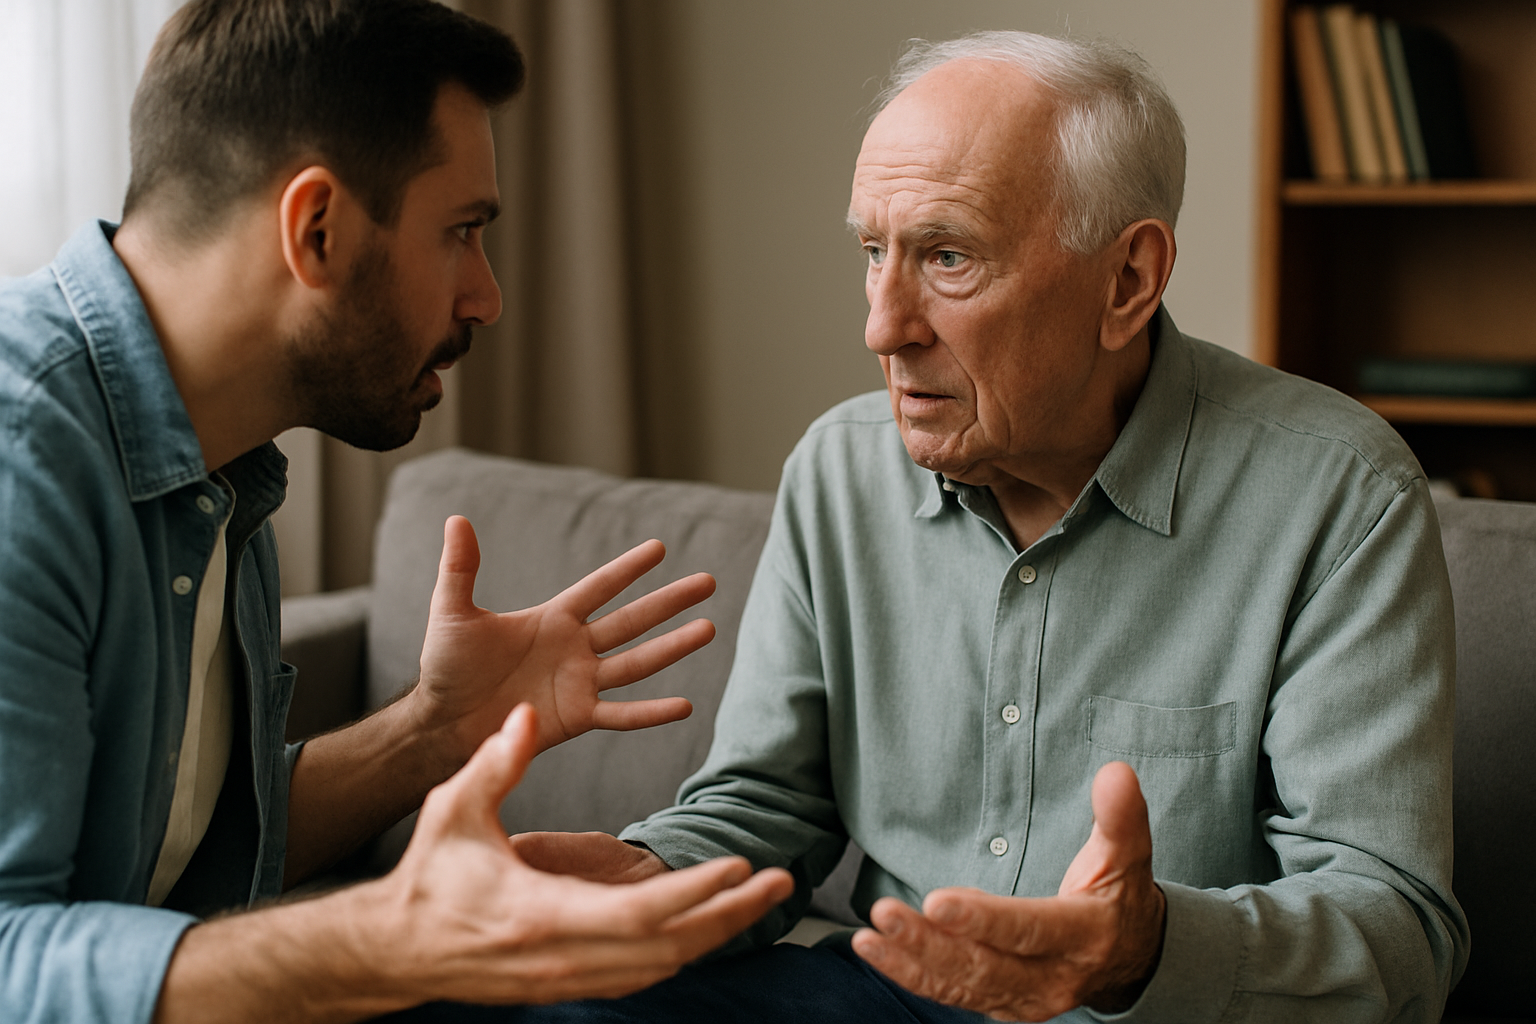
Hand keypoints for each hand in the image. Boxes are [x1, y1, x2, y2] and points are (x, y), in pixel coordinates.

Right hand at [367, 704, 794, 1006]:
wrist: (397, 950)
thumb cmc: (429, 877)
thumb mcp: (455, 811)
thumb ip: (496, 763)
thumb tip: (526, 714)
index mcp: (542, 916)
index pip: (640, 915)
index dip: (694, 894)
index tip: (737, 866)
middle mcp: (565, 957)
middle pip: (669, 948)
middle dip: (729, 915)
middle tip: (780, 880)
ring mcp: (570, 978)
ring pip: (662, 966)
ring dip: (716, 933)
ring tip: (761, 898)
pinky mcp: (570, 983)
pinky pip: (641, 974)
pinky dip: (683, 950)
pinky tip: (712, 926)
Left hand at [416, 515, 717, 757]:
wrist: (441, 723)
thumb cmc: (446, 667)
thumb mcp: (452, 612)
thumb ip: (460, 568)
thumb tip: (457, 518)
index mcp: (553, 618)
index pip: (599, 588)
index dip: (628, 568)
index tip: (659, 547)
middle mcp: (575, 648)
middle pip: (632, 620)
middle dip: (669, 601)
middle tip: (707, 582)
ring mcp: (580, 683)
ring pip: (638, 661)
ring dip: (673, 647)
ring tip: (709, 629)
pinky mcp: (577, 718)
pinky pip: (621, 714)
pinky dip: (652, 712)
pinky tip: (685, 705)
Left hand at [851, 762, 1165, 1020]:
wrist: (1131, 959)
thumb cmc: (1120, 895)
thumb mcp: (1130, 855)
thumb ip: (1121, 816)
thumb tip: (1115, 771)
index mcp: (1083, 937)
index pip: (1029, 930)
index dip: (983, 919)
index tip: (937, 901)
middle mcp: (1053, 978)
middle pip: (985, 965)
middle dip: (930, 944)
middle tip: (884, 914)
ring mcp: (1026, 998)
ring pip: (962, 984)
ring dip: (911, 962)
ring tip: (869, 937)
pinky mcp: (1002, 1003)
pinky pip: (953, 993)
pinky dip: (913, 975)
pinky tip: (877, 950)